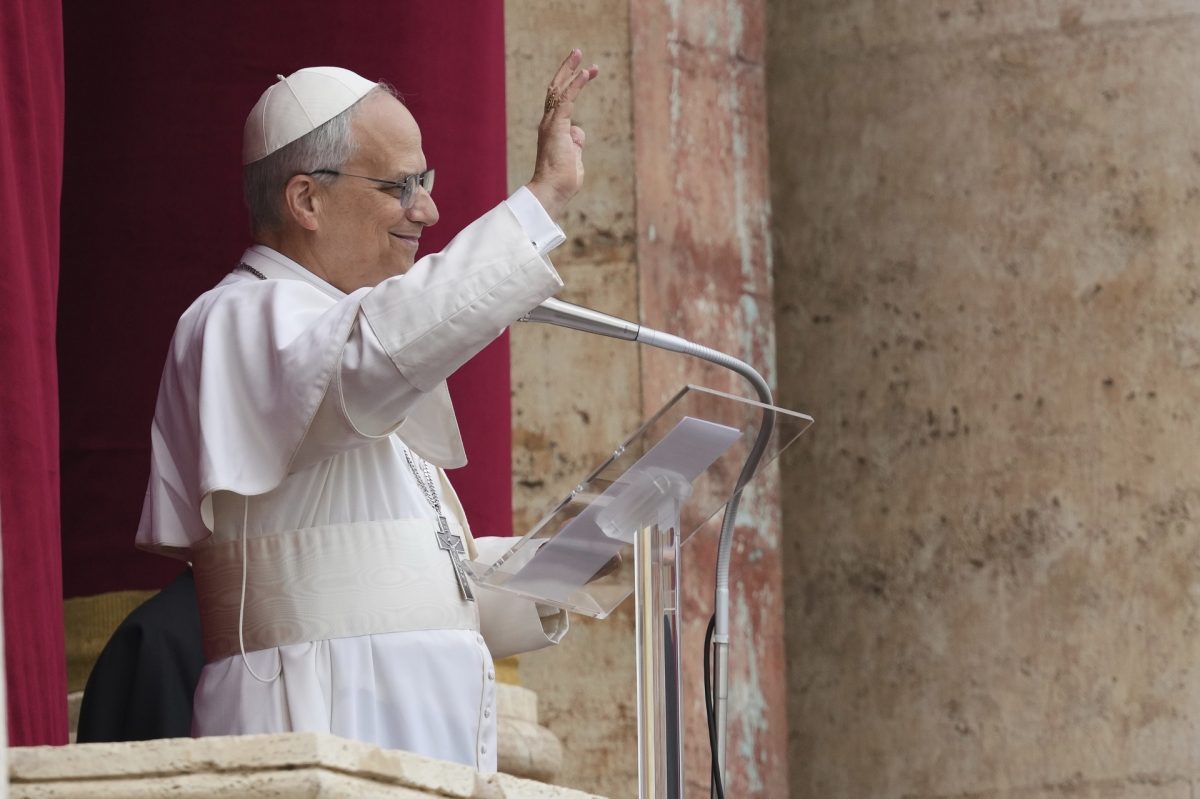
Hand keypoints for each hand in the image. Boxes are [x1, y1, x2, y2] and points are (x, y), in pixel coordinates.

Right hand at [526, 49, 598, 220]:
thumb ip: (575, 143)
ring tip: (580, 54)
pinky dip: (576, 85)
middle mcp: (549, 123)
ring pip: (559, 90)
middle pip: (556, 89)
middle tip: (578, 53)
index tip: (586, 72)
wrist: (552, 191)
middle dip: (567, 69)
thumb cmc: (562, 180)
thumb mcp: (574, 158)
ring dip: (570, 70)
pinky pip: (567, 100)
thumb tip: (577, 133)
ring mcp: (551, 124)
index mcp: (553, 129)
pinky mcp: (557, 127)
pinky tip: (585, 72)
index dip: (572, 84)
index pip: (561, 101)